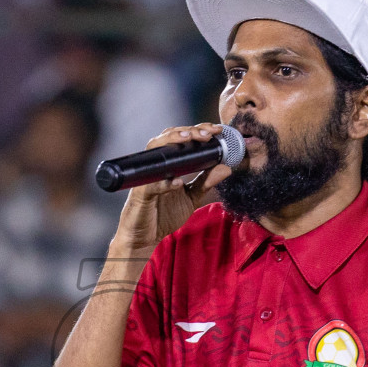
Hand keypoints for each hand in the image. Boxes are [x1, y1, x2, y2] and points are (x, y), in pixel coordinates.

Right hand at [112, 123, 235, 260]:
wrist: (146, 237)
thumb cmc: (164, 214)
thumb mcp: (192, 197)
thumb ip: (207, 182)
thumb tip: (227, 167)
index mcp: (169, 163)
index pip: (181, 138)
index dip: (198, 129)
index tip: (217, 130)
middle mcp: (156, 165)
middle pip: (169, 137)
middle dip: (189, 131)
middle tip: (208, 133)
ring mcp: (146, 177)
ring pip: (155, 150)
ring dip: (172, 141)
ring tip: (190, 139)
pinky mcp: (140, 194)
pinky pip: (151, 185)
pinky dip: (164, 183)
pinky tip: (178, 182)